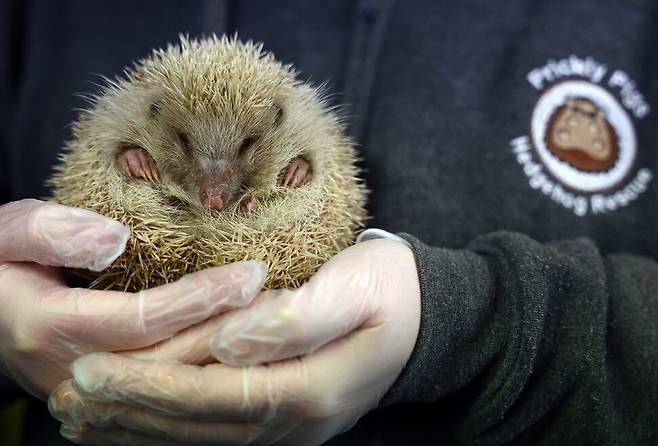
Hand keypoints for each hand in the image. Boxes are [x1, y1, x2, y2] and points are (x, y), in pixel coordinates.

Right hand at [0, 199, 265, 398]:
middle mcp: (77, 370)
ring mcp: (94, 391)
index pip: (147, 318)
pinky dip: (209, 375)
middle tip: (286, 304)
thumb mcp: (4, 233)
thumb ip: (50, 231)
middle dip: (231, 330)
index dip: (202, 296)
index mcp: (54, 326)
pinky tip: (245, 353)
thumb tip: (113, 239)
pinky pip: (166, 393)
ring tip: (278, 324)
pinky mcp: (107, 396)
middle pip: (172, 358)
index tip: (251, 273)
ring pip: (175, 381)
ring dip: (229, 355)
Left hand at [48, 238, 420, 444]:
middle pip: (197, 425)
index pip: (213, 397)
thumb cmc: (391, 293)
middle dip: (129, 412)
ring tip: (83, 416)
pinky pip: (216, 427)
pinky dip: (170, 425)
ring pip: (201, 434)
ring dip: (139, 426)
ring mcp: (290, 425)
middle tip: (66, 398)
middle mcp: (295, 421)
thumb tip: (232, 340)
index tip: (93, 370)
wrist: (427, 316)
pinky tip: (137, 419)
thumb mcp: (355, 290)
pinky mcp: (285, 413)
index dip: (150, 387)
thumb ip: (296, 319)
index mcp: (310, 391)